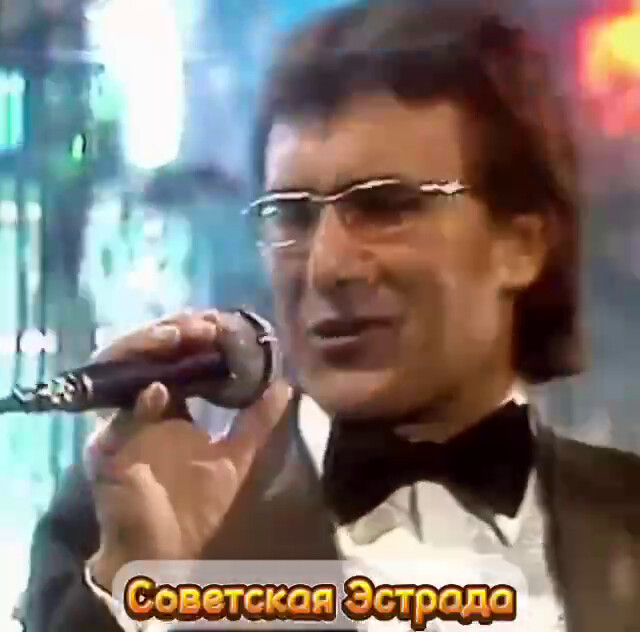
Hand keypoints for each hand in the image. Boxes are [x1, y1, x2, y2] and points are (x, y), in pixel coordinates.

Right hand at [84, 310, 291, 589]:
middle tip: (204, 323)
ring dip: (150, 349)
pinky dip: (138, 406)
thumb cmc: (203, 507)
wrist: (174, 556)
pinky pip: (116, 424)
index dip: (196, 335)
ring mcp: (124, 426)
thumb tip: (286, 384)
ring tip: (182, 335)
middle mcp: (145, 407)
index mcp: (172, 404)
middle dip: (175, 332)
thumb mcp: (241, 456)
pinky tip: (159, 391)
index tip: (221, 321)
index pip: (178, 356)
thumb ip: (260, 420)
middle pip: (151, 355)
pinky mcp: (107, 454)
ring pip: (124, 372)